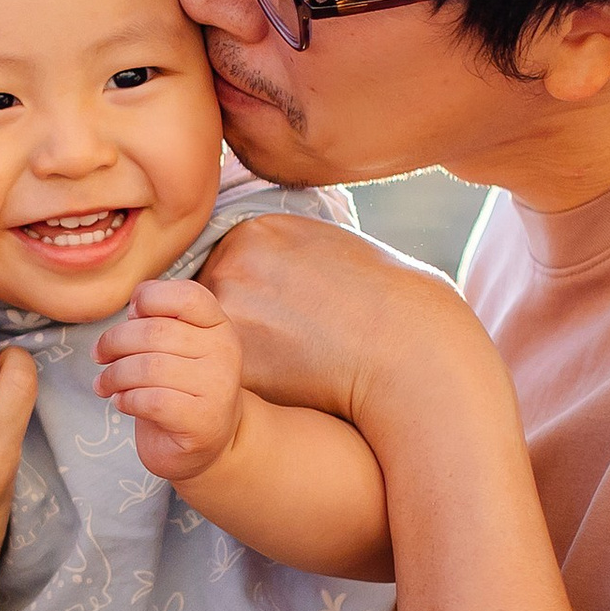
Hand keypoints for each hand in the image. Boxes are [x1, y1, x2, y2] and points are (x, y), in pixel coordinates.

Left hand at [91, 278, 245, 481]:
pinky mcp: (202, 420)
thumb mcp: (175, 345)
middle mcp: (224, 351)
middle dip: (114, 342)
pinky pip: (151, 401)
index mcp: (218, 325)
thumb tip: (133, 305)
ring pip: (148, 367)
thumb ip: (158, 319)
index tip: (130, 314)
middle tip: (99, 355)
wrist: (207, 442)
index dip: (149, 298)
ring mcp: (217, 387)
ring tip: (104, 384)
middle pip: (155, 332)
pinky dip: (126, 400)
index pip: (186, 295)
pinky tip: (122, 402)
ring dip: (114, 375)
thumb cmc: (180, 387)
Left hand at [195, 214, 493, 436]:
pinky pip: (217, 371)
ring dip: (224, 349)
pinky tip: (280, 378)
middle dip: (228, 319)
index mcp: (250, 232)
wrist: (406, 346)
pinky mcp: (231, 361)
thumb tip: (247, 251)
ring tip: (279, 359)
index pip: (215, 260)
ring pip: (204, 337)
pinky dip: (239, 378)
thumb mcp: (325, 242)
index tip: (267, 309)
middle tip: (272, 338)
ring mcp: (227, 314)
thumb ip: (277, 246)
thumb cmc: (379, 297)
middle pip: (202, 298)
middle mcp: (229, 266)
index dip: (238, 291)